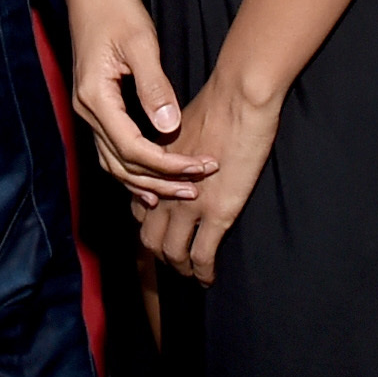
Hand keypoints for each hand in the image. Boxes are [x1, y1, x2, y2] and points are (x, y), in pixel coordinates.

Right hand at [66, 0, 215, 205]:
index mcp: (95, 98)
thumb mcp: (140, 43)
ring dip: (147, 180)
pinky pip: (112, 149)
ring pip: (114, 163)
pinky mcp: (96, 106)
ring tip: (180, 190)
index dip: (168, 164)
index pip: (133, 148)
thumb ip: (154, 87)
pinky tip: (152, 178)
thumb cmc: (115, 9)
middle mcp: (86, 111)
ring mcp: (88, 110)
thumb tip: (170, 128)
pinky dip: (133, 168)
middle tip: (197, 189)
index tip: (201, 167)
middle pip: (122, 165)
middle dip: (161, 180)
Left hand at [136, 77, 280, 283]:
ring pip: (172, 253)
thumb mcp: (179, 127)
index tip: (160, 231)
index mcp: (154, 170)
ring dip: (179, 268)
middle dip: (159, 254)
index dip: (148, 223)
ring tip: (190, 274)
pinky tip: (208, 278)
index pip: (139, 207)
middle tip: (173, 260)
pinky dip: (203, 272)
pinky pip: (202, 256)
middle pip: (149, 237)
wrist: (238, 98)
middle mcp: (164, 190)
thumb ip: (172, 149)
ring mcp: (189, 205)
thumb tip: (175, 157)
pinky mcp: (216, 213)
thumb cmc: (215, 104)